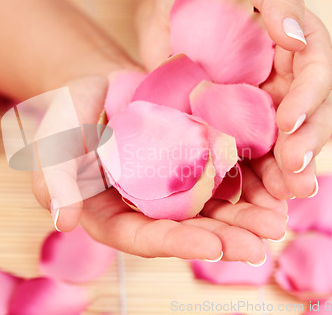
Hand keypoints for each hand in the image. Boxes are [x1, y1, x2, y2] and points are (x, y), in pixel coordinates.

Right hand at [32, 75, 286, 261]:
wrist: (101, 85)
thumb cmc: (71, 112)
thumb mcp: (56, 139)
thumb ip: (55, 177)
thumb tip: (63, 220)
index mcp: (110, 214)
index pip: (142, 238)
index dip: (176, 244)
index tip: (213, 247)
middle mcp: (145, 208)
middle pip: (185, 231)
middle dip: (222, 240)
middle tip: (260, 247)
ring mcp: (171, 188)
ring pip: (210, 209)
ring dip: (244, 218)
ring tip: (276, 224)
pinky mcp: (192, 163)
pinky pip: (221, 178)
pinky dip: (248, 185)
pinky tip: (274, 189)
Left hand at [136, 0, 331, 198]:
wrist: (165, 4)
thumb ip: (277, 2)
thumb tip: (296, 37)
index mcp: (292, 47)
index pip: (314, 74)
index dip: (307, 100)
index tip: (288, 124)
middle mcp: (281, 79)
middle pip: (307, 117)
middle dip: (304, 148)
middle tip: (295, 177)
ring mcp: (256, 104)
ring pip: (281, 141)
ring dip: (285, 172)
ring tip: (285, 198)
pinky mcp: (228, 121)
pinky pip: (245, 150)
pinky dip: (251, 175)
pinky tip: (254, 197)